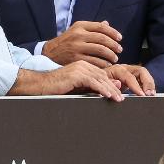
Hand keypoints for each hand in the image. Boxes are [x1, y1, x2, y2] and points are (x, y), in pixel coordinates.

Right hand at [7, 61, 123, 101]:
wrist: (40, 84)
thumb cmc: (56, 86)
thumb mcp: (76, 85)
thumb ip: (91, 85)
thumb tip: (110, 87)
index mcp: (83, 65)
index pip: (102, 74)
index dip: (112, 83)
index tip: (120, 92)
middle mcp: (82, 64)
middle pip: (103, 76)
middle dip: (114, 87)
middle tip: (123, 97)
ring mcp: (79, 69)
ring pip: (100, 79)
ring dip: (111, 90)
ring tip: (119, 99)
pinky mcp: (75, 75)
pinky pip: (92, 83)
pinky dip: (102, 90)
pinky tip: (108, 96)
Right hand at [42, 20, 121, 67]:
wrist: (49, 53)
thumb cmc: (66, 42)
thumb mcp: (76, 31)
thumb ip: (91, 28)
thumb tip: (106, 23)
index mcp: (79, 26)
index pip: (101, 27)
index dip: (113, 32)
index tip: (120, 38)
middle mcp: (78, 35)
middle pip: (102, 39)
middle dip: (114, 45)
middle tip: (119, 50)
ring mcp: (76, 47)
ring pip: (100, 50)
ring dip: (110, 55)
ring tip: (114, 58)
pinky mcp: (76, 59)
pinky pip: (94, 61)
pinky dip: (103, 64)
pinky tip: (106, 65)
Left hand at [105, 64, 154, 95]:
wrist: (100, 82)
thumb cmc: (100, 83)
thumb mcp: (101, 84)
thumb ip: (109, 84)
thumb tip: (118, 83)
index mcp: (117, 69)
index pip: (130, 77)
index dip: (136, 86)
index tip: (141, 95)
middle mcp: (126, 69)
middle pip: (141, 71)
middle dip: (147, 82)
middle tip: (150, 94)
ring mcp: (131, 72)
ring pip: (145, 75)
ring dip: (150, 84)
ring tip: (152, 95)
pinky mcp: (134, 78)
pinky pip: (144, 80)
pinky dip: (148, 87)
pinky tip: (150, 94)